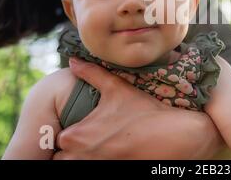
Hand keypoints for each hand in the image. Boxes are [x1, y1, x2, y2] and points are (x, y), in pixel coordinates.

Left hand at [53, 58, 222, 159]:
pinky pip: (94, 171)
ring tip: (101, 145)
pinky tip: (112, 152)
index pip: (57, 141)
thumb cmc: (144, 111)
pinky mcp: (112, 172)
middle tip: (92, 138)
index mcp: (77, 135)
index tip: (83, 127)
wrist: (174, 134)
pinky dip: (98, 162)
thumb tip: (73, 61)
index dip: (69, 134)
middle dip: (72, 150)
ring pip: (75, 166)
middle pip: (62, 159)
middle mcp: (81, 156)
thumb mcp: (117, 89)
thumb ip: (91, 74)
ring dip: (83, 157)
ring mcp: (97, 167)